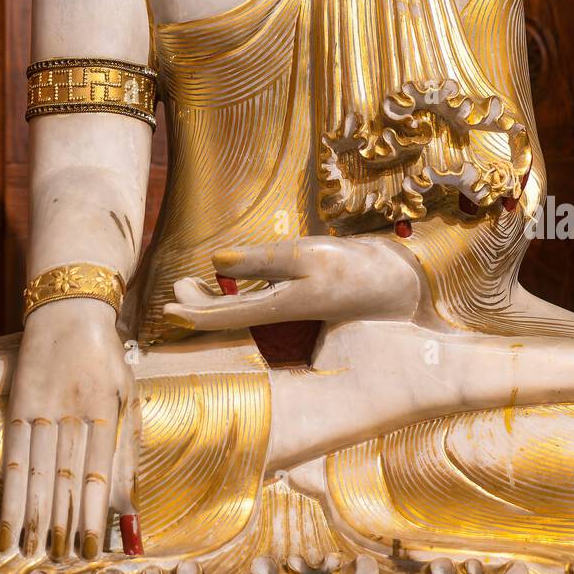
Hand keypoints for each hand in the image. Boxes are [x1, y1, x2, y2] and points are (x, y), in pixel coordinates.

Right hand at [0, 298, 134, 561]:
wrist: (70, 308)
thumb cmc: (105, 357)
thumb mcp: (128, 394)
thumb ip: (126, 449)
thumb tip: (127, 504)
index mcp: (107, 409)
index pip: (98, 471)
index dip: (92, 512)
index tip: (90, 547)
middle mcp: (74, 412)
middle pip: (67, 477)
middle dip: (63, 522)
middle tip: (60, 561)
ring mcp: (44, 409)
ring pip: (39, 472)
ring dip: (35, 516)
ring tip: (31, 554)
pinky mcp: (19, 406)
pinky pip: (14, 456)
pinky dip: (11, 493)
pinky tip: (9, 523)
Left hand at [164, 233, 421, 330]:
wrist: (407, 285)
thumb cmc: (360, 270)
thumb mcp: (310, 256)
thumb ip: (264, 259)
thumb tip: (216, 260)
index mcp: (284, 308)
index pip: (225, 317)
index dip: (193, 314)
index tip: (166, 307)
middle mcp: (286, 315)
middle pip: (231, 317)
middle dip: (201, 306)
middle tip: (177, 288)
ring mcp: (297, 311)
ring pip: (246, 311)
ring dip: (218, 300)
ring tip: (193, 286)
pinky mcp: (308, 303)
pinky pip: (263, 304)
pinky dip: (242, 295)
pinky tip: (236, 283)